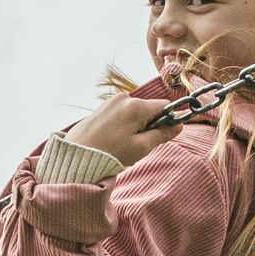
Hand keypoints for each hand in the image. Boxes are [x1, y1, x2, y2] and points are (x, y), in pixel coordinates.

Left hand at [63, 92, 187, 169]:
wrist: (75, 157)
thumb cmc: (110, 154)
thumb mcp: (141, 148)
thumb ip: (162, 134)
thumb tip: (179, 126)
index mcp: (136, 106)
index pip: (164, 105)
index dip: (168, 120)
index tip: (161, 135)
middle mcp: (124, 98)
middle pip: (149, 108)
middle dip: (149, 125)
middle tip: (137, 145)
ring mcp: (110, 101)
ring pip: (135, 112)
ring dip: (136, 127)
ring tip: (122, 145)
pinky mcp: (101, 107)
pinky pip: (121, 114)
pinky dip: (123, 126)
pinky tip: (113, 140)